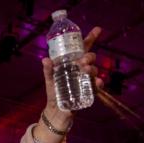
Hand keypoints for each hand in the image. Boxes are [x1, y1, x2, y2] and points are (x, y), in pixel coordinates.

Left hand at [37, 27, 102, 142]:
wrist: (56, 112)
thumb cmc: (53, 93)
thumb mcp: (49, 80)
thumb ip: (48, 70)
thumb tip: (45, 59)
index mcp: (72, 64)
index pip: (83, 49)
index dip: (91, 39)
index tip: (98, 30)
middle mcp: (81, 70)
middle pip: (90, 59)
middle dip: (89, 57)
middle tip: (82, 61)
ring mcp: (86, 81)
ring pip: (93, 71)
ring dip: (92, 68)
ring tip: (85, 70)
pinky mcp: (89, 92)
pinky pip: (96, 86)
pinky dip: (98, 83)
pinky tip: (98, 82)